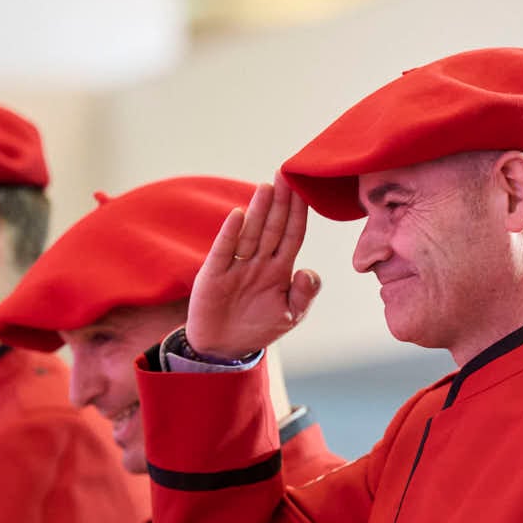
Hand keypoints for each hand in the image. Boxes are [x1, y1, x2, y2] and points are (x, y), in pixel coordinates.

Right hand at [185, 177, 322, 360]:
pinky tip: (238, 215)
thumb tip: (309, 272)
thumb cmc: (259, 328)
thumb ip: (303, 295)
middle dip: (280, 203)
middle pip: (272, 227)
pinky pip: (224, 250)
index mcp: (280, 269)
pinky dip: (230, 234)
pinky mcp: (214, 274)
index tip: (304, 190)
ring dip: (258, 211)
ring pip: (251, 233)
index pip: (292, 235)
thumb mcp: (289, 316)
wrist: (224, 347)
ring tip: (266, 188)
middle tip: (286, 175)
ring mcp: (237, 265)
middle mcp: (259, 261)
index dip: (298, 214)